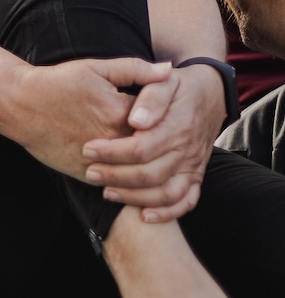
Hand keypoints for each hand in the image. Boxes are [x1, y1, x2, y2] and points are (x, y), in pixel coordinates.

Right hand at [0, 57, 166, 180]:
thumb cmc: (56, 83)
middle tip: (177, 145)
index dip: (171, 121)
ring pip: (139, 175)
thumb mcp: (95, 69)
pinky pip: (117, 185)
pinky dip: (130, 184)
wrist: (17, 105)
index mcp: (120, 113)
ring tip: (161, 164)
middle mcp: (113, 140)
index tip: (175, 117)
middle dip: (167, 149)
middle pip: (155, 152)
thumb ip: (135, 69)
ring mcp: (99, 161)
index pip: (162, 122)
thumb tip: (169, 71)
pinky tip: (136, 176)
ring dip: (152, 171)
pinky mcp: (85, 174)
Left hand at [81, 63, 221, 220]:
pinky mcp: (196, 176)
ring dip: (135, 197)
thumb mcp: (164, 82)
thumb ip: (150, 97)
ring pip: (166, 193)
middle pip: (150, 174)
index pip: (141, 148)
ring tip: (107, 192)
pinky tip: (143, 215)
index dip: (112, 152)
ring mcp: (194, 166)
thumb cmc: (178, 87)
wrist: (209, 95)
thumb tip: (135, 120)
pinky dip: (167, 213)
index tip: (88, 149)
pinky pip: (187, 201)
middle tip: (90, 173)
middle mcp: (188, 150)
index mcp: (177, 127)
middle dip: (116, 177)